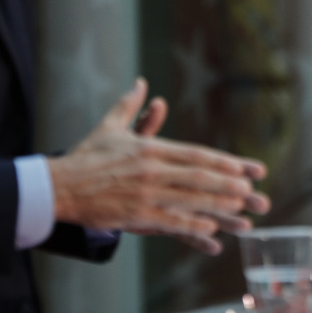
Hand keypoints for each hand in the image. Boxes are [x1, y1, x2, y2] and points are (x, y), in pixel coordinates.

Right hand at [47, 78, 269, 254]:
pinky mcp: (135, 214)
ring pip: (190, 199)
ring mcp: (145, 193)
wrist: (59, 185)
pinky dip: (191, 225)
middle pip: (199, 177)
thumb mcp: (110, 126)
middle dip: (229, 184)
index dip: (223, 162)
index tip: (244, 167)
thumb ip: (131, 105)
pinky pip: (170, 221)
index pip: (195, 154)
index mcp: (150, 149)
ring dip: (218, 204)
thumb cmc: (85, 156)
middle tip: (253, 191)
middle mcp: (152, 170)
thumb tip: (141, 82)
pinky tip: (210, 230)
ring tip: (241, 209)